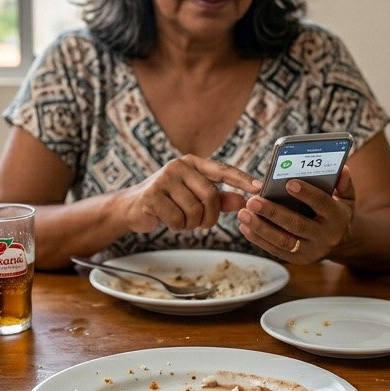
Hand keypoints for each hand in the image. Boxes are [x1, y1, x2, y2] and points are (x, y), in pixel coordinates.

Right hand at [118, 155, 259, 232]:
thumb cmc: (167, 201)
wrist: (131, 207)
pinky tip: (169, 221)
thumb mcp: (194, 197)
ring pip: (194, 210)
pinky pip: (178, 219)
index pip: (222, 170)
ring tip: (182, 222)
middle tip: (203, 225)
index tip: (258, 189)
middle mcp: (178, 166)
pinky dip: (177, 227)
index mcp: (192, 163)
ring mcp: (164, 179)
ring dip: (191, 224)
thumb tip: (245, 201)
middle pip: (210, 196)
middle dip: (210, 217)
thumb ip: (220, 199)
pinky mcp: (152, 195)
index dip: (242, 179)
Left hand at [238, 166, 355, 263]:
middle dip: (273, 212)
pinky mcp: (298, 260)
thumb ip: (343, 184)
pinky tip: (245, 226)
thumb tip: (341, 169)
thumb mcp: (346, 198)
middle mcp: (326, 236)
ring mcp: (311, 251)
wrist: (340, 241)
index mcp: (338, 217)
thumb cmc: (336, 211)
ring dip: (260, 227)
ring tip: (243, 213)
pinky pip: (275, 250)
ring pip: (283, 241)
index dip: (307, 194)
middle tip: (253, 200)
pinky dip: (258, 239)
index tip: (289, 183)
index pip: (323, 204)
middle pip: (297, 225)